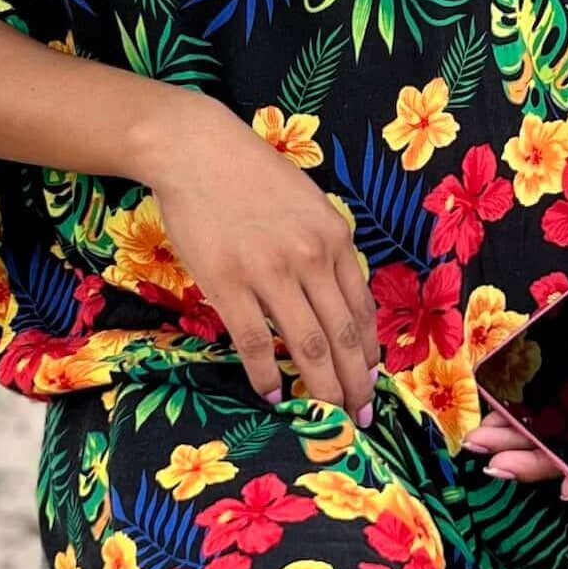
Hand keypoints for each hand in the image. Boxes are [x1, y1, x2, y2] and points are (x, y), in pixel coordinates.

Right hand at [138, 92, 381, 422]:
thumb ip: (326, 250)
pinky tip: (273, 395)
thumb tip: (338, 302)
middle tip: (361, 417)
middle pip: (342, 336)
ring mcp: (269, 272)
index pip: (361, 309)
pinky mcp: (227, 283)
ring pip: (307, 346)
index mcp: (335, 238)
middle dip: (356, 384)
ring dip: (321, 390)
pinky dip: (267, 375)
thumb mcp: (308, 204)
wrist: (197, 151)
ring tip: (329, 418)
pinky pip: (254, 342)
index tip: (371, 381)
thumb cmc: (252, 174)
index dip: (369, 353)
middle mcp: (310, 257)